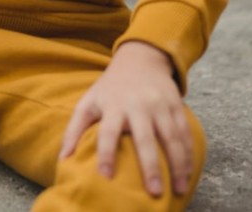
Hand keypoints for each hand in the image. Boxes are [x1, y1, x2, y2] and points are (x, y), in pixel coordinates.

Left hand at [58, 41, 192, 198]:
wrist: (139, 60)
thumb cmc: (110, 88)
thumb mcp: (89, 102)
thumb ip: (74, 129)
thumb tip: (62, 160)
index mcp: (113, 105)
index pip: (108, 131)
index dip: (105, 153)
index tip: (105, 176)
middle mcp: (137, 104)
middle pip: (145, 137)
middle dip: (151, 165)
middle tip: (155, 192)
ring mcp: (159, 104)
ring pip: (171, 137)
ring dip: (177, 165)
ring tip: (180, 191)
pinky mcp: (176, 104)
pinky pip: (185, 132)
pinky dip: (189, 154)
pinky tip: (189, 173)